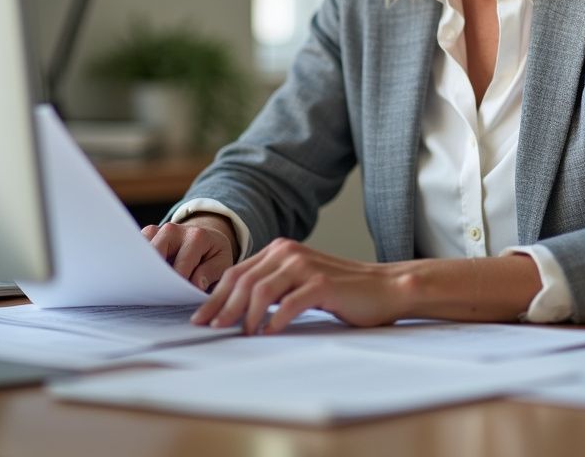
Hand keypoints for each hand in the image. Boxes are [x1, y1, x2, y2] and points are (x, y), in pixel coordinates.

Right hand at [142, 215, 236, 291]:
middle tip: (155, 297)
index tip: (173, 300)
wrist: (205, 237)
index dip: (176, 285)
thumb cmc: (212, 254)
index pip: (181, 266)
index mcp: (197, 237)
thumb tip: (195, 285)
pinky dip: (137, 265)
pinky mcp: (147, 235)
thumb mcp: (222, 262)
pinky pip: (135, 250)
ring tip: (147, 289)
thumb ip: (210, 273)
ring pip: (142, 252)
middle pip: (157, 256)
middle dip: (155, 278)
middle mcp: (174, 230)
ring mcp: (158, 230)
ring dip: (143, 271)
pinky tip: (141, 279)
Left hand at [190, 238, 408, 334]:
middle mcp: (290, 252)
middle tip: (213, 329)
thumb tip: (234, 309)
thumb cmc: (340, 290)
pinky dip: (274, 320)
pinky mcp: (322, 284)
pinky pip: (289, 303)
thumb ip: (273, 287)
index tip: (201, 318)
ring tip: (244, 334)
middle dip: (223, 307)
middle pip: (244, 280)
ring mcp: (306, 266)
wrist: (383, 287)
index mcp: (282, 250)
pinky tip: (269, 332)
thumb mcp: (299, 282)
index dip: (216, 296)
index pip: (238, 272)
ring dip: (246, 315)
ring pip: (261, 290)